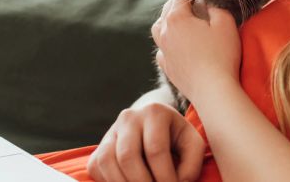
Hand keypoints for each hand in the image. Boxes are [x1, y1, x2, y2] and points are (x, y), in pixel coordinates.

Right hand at [86, 102, 205, 181]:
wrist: (153, 124)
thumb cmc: (176, 137)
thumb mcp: (192, 144)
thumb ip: (191, 165)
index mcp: (155, 113)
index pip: (156, 150)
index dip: (165, 177)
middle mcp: (129, 118)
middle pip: (128, 156)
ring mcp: (111, 131)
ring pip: (108, 162)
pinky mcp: (99, 147)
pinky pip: (97, 167)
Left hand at [152, 0, 240, 101]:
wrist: (213, 90)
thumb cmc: (222, 55)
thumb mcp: (225, 23)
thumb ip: (215, 6)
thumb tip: (207, 0)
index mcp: (177, 17)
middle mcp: (165, 32)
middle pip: (168, 9)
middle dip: (179, 0)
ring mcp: (163, 51)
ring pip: (159, 28)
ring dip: (168, 20)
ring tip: (179, 19)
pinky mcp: (167, 67)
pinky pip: (162, 48)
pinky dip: (167, 41)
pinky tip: (176, 44)